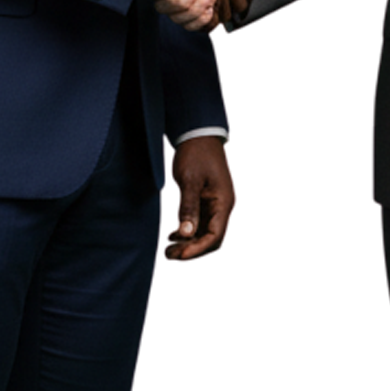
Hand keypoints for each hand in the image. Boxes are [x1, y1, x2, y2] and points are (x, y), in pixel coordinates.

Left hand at [165, 135, 234, 258]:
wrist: (199, 135)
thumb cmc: (196, 154)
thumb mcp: (190, 180)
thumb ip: (189, 207)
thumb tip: (187, 234)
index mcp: (222, 202)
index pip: (215, 236)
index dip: (198, 249)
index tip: (179, 255)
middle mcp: (221, 206)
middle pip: (210, 238)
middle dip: (191, 249)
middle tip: (169, 254)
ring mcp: (214, 204)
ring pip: (203, 232)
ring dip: (187, 242)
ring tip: (166, 247)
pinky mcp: (205, 201)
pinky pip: (198, 222)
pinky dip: (186, 231)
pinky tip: (171, 232)